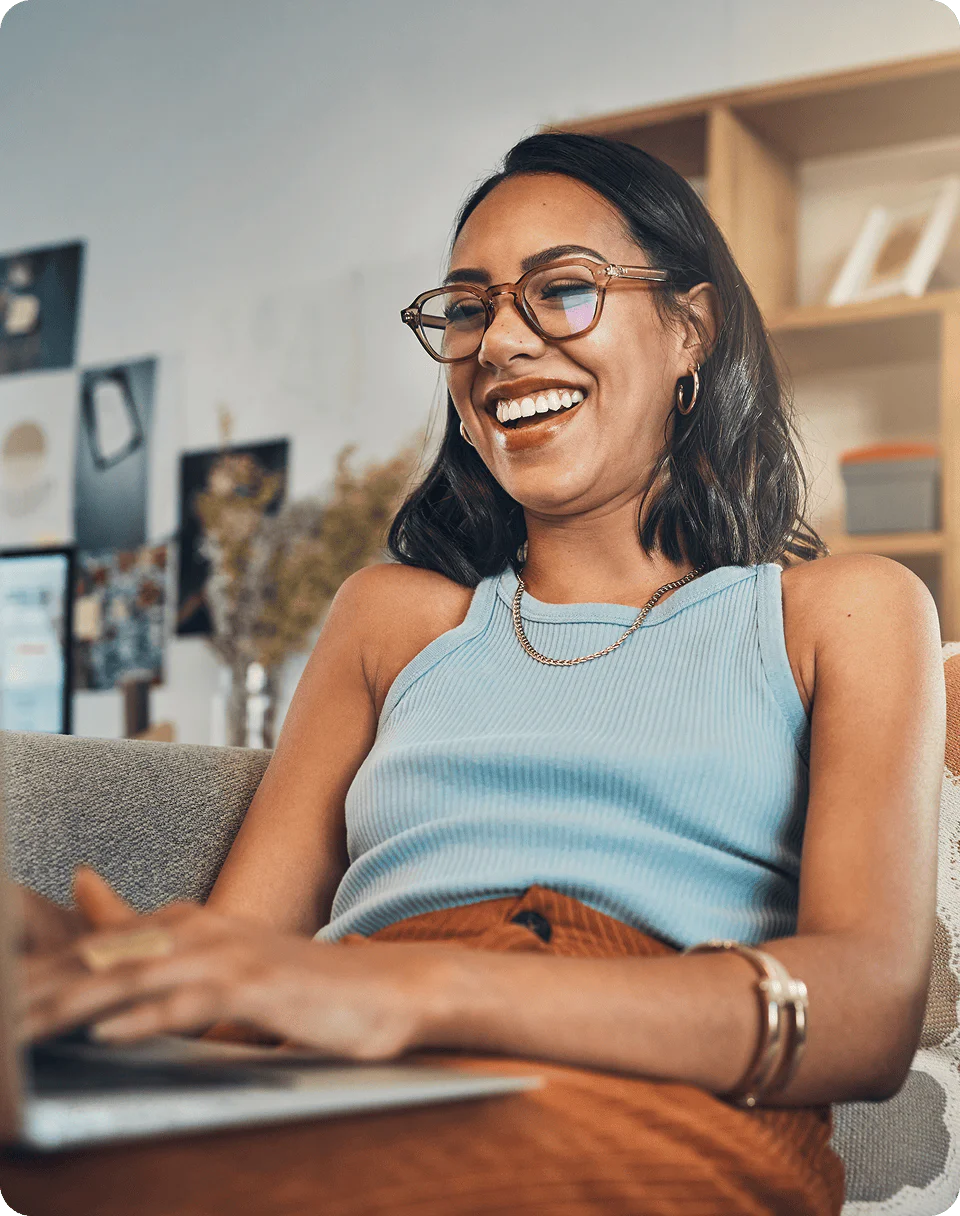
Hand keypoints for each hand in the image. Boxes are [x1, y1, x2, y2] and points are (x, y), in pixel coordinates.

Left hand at [19, 872, 448, 1060]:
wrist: (379, 988)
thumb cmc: (294, 981)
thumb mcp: (220, 961)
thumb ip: (159, 943)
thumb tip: (94, 912)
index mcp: (187, 924)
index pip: (96, 948)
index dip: (37, 972)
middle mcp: (201, 930)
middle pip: (102, 960)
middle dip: (38, 988)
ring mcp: (229, 956)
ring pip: (136, 977)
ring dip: (74, 1004)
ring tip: (24, 1026)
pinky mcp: (256, 988)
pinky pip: (193, 1003)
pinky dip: (149, 1019)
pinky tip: (113, 1035)